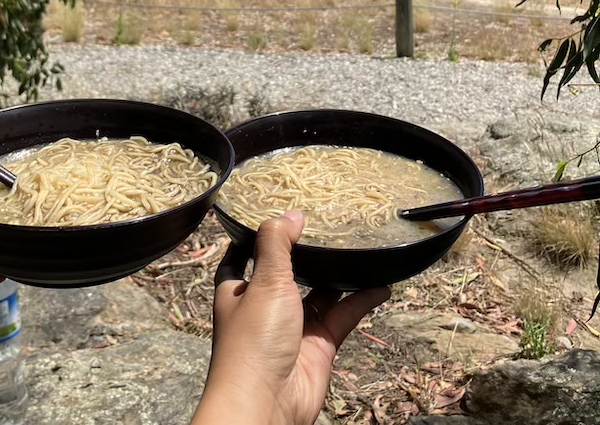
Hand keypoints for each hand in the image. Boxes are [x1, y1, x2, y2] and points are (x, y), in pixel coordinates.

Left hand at [192, 211, 389, 424]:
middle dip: (305, 253)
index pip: (245, 255)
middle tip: (328, 226)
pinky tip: (380, 285)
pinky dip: (360, 300)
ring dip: (337, 274)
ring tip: (358, 248)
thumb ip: (277, 244)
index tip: (278, 216)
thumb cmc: (253, 340)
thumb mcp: (264, 280)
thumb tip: (293, 214)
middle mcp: (264, 306)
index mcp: (238, 289)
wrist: (266, 403)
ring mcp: (293, 327)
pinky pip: (342, 315)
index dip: (259, 236)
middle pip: (287, 272)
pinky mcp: (319, 345)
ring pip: (318, 293)